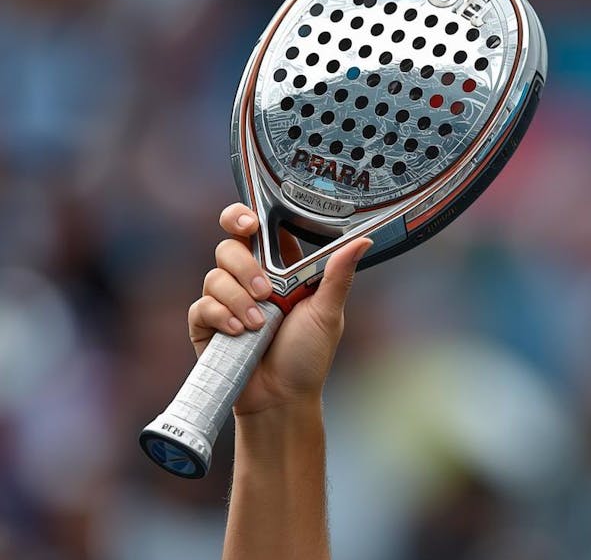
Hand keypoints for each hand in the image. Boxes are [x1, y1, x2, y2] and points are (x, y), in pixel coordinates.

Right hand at [188, 203, 371, 415]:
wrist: (282, 398)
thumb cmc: (308, 356)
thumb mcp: (327, 312)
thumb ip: (337, 274)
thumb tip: (363, 240)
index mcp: (278, 269)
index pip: (255, 229)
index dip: (245, 217)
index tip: (251, 223)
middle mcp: (249, 279)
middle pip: (229, 246)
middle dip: (244, 265)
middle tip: (265, 290)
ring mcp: (226, 300)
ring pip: (214, 275)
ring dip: (238, 299)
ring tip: (260, 324)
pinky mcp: (206, 323)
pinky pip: (201, 305)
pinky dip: (220, 316)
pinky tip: (238, 331)